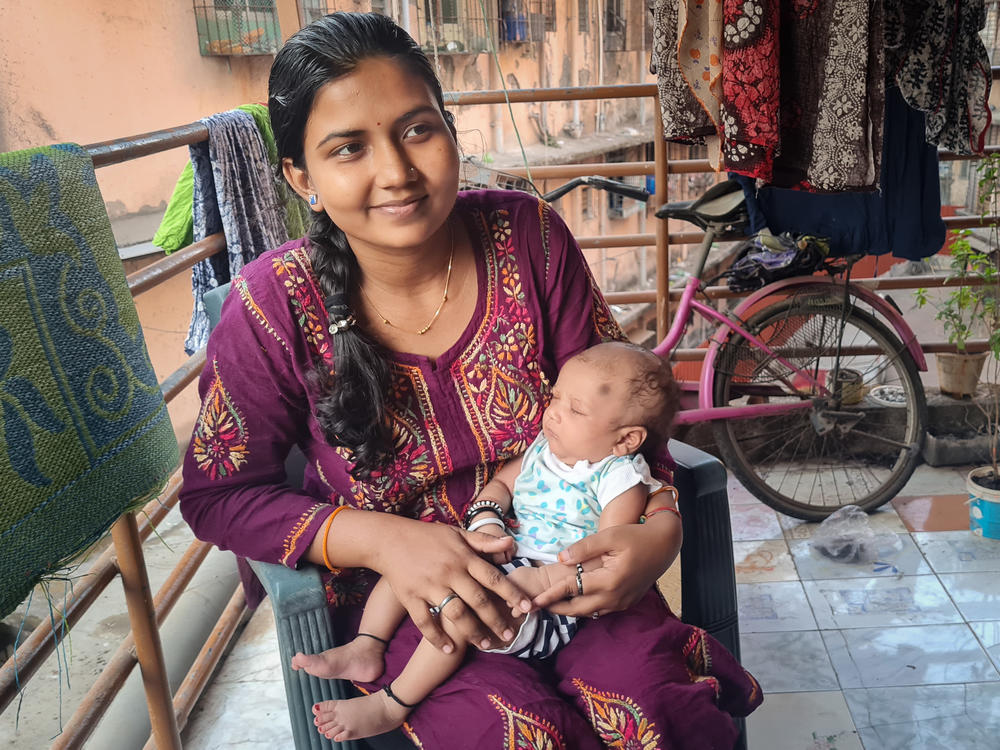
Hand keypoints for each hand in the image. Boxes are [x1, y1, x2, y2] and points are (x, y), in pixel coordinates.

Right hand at [371, 520, 530, 653]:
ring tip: (484, 644)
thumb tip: (510, 544)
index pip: (493, 578)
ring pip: (455, 614)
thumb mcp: (457, 533)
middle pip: (478, 600)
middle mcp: (449, 572)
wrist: (389, 539)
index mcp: (463, 557)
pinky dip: (437, 638)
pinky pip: (425, 622)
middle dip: (496, 620)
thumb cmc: (427, 536)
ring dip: (472, 632)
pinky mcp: (411, 597)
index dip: (511, 593)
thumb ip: (484, 541)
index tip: (526, 607)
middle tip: (509, 637)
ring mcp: (429, 586)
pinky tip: (449, 649)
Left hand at [531, 517, 680, 616]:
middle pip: (577, 608)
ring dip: (568, 610)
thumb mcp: (610, 536)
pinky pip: (599, 610)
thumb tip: (561, 558)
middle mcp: (615, 597)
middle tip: (533, 607)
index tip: (532, 601)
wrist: (664, 545)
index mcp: (610, 580)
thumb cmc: (636, 536)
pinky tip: (572, 601)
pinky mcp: (625, 602)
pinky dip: (583, 608)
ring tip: (548, 605)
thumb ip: (584, 548)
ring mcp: (621, 602)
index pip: (572, 589)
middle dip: (554, 608)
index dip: (550, 595)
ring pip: (588, 612)